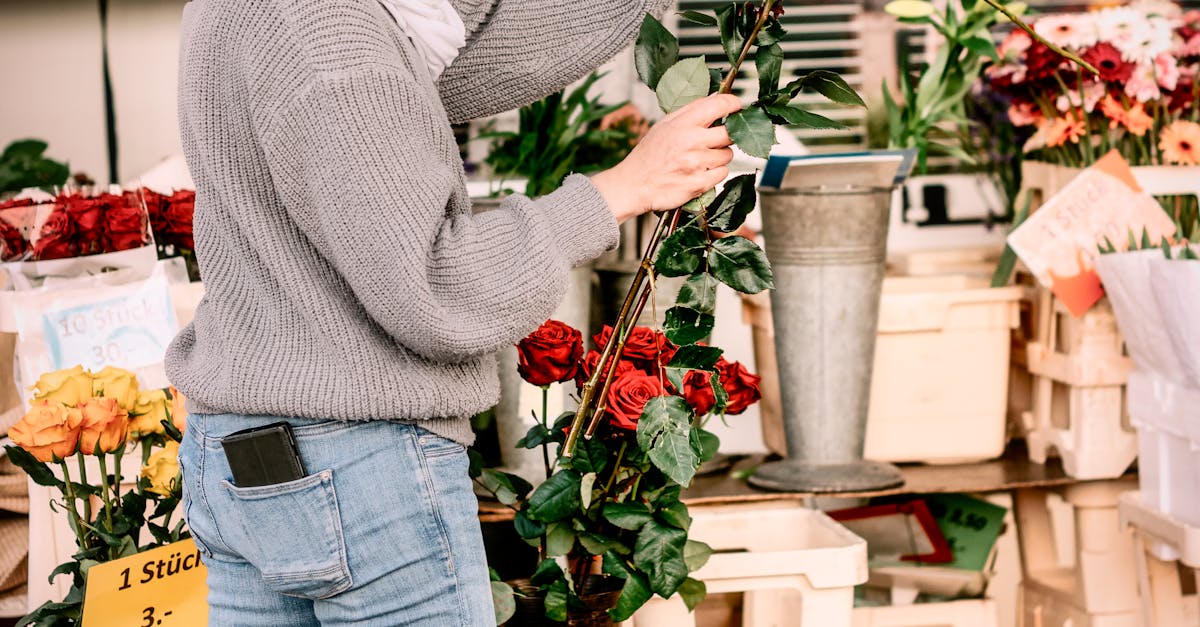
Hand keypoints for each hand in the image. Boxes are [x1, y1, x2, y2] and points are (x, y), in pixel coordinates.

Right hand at [592, 94, 740, 223]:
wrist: (634, 184)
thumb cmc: (649, 154)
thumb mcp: (665, 124)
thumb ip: (692, 111)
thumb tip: (716, 99)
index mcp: (683, 123)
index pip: (720, 105)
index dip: (733, 104)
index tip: (736, 107)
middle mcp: (692, 142)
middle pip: (731, 133)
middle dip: (727, 135)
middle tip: (717, 139)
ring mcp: (697, 164)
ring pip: (728, 155)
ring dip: (718, 156)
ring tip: (700, 158)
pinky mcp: (700, 184)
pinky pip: (722, 173)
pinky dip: (715, 172)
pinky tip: (699, 171)